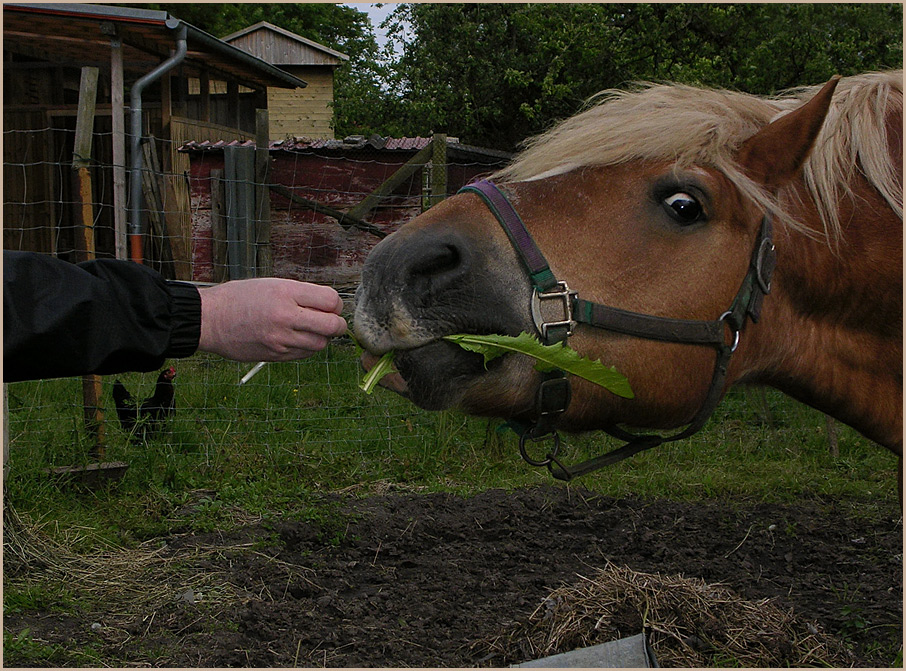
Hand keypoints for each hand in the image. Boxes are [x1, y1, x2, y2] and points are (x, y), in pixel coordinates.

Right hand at [197, 278, 346, 361]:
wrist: (210, 320)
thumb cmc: (240, 298)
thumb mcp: (271, 285)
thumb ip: (301, 294)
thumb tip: (330, 305)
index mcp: (286, 293)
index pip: (331, 300)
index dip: (335, 304)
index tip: (329, 305)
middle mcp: (286, 316)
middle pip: (333, 325)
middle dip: (337, 324)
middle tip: (331, 321)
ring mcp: (281, 339)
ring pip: (321, 343)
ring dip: (322, 337)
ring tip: (311, 329)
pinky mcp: (276, 355)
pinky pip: (305, 354)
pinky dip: (307, 347)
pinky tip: (297, 338)